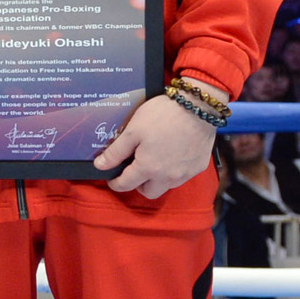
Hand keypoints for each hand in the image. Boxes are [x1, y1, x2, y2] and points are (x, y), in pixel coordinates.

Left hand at [96, 93, 215, 196]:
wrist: (199, 106)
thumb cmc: (164, 115)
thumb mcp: (133, 130)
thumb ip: (116, 152)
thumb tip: (100, 165)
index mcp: (148, 168)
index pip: (126, 185)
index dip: (116, 183)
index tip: (112, 179)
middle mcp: (168, 177)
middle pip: (149, 192)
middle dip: (138, 185)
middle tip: (135, 169)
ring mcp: (186, 173)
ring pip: (167, 186)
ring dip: (157, 178)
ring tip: (154, 159)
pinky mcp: (199, 166)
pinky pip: (183, 176)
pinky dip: (174, 170)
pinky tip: (172, 154)